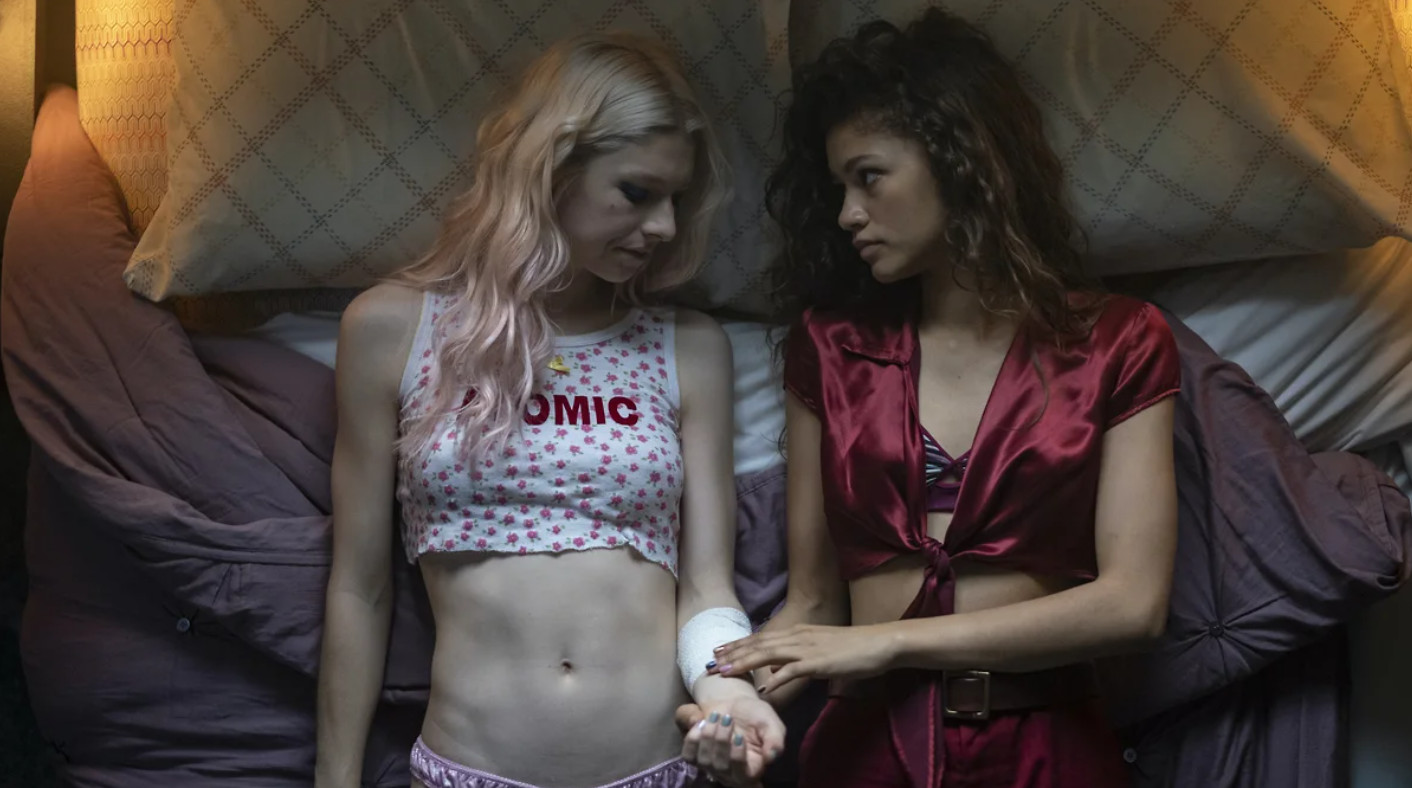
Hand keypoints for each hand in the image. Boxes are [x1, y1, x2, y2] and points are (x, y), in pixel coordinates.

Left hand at [680, 695, 785, 787]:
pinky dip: (692, 739)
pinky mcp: (696, 757)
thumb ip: (775, 741)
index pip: (743, 776)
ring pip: (704, 761)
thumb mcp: (771, 724)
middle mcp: (732, 773)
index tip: (739, 737)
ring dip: (708, 735)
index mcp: (753, 768)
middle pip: (721, 767)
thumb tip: (771, 758)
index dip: (738, 759)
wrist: (734, 703)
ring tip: (716, 717)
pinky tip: (701, 724)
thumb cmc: (755, 716)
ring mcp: (712, 767)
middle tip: (728, 719)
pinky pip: (689, 756)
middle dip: (722, 740)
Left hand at [706, 624, 895, 691]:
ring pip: (769, 654)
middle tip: (711, 661)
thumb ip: (794, 658)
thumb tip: (773, 668)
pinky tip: (762, 688)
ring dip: (745, 662)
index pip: (761, 637)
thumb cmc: (852, 648)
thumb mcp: (818, 650)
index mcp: (797, 632)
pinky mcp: (819, 662)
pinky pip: (793, 671)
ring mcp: (808, 648)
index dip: (738, 645)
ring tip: (726, 671)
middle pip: (759, 644)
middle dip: (734, 652)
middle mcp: (798, 636)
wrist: (879, 643)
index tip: (719, 651)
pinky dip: (776, 678)